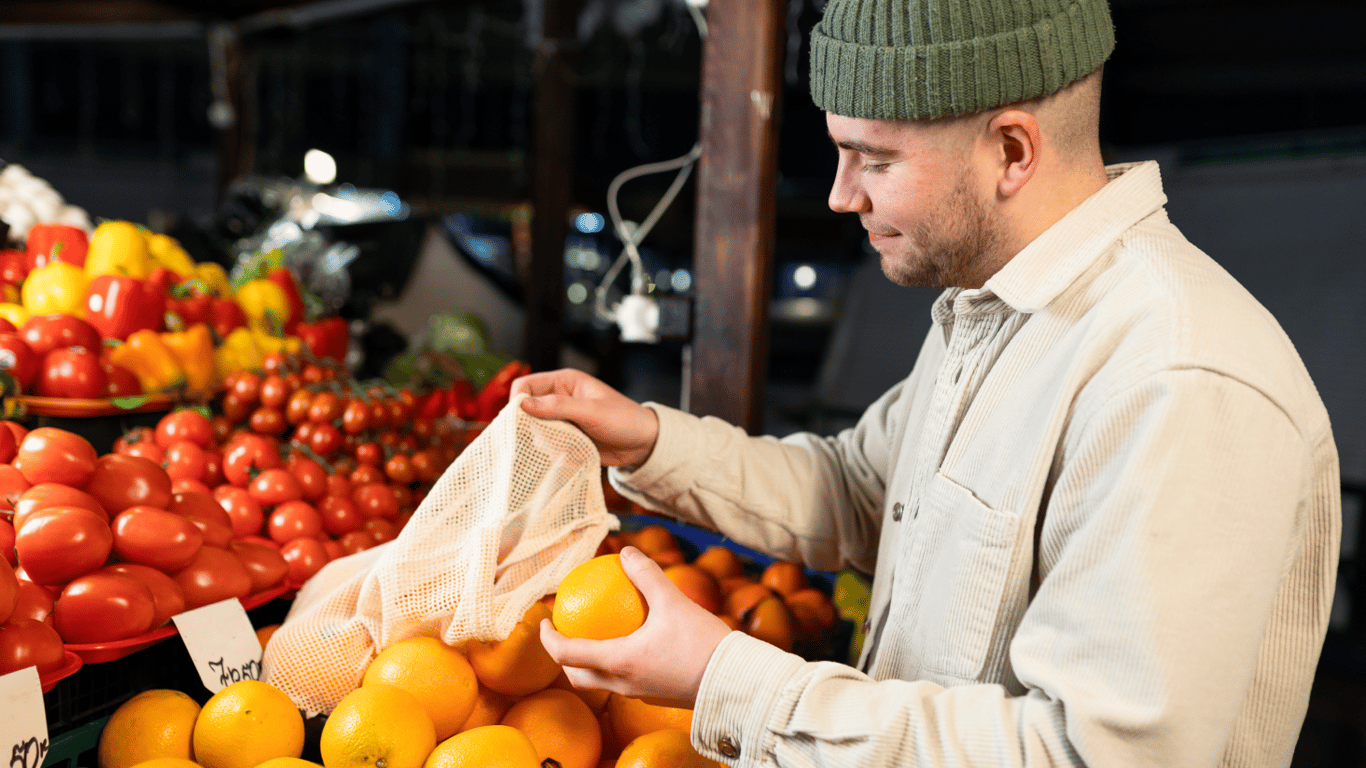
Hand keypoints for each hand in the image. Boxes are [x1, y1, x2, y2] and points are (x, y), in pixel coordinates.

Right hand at [512, 369, 659, 467]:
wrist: (644, 444)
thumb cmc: (624, 420)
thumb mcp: (592, 411)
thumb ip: (559, 406)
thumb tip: (524, 404)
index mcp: (565, 382)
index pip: (526, 385)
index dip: (519, 401)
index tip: (519, 421)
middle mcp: (559, 398)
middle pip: (526, 409)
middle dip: (529, 425)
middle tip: (543, 438)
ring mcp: (562, 419)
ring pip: (534, 429)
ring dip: (542, 440)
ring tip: (563, 446)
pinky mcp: (566, 437)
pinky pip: (547, 444)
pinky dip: (551, 451)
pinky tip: (567, 454)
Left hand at [539, 546, 733, 707]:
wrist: (734, 682)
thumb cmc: (702, 643)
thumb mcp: (673, 601)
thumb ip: (647, 575)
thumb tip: (626, 552)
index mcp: (618, 662)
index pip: (566, 654)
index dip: (548, 638)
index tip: (544, 621)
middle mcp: (623, 684)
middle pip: (579, 676)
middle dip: (564, 657)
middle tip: (566, 632)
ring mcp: (640, 694)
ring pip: (602, 683)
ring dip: (590, 663)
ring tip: (597, 637)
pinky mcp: (657, 697)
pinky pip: (626, 683)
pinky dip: (617, 665)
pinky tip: (635, 645)